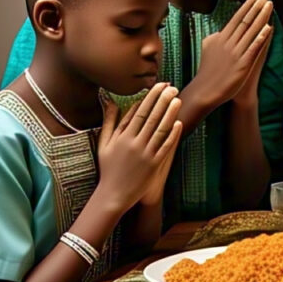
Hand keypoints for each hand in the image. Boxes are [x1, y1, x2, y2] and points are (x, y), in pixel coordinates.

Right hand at [97, 83, 181, 212]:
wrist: (113, 195)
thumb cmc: (108, 168)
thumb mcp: (104, 144)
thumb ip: (109, 123)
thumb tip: (110, 102)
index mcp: (122, 137)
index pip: (138, 112)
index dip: (150, 98)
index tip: (158, 86)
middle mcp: (134, 144)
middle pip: (151, 117)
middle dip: (162, 100)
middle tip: (172, 87)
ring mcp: (145, 154)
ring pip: (160, 129)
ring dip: (170, 113)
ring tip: (177, 99)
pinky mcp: (154, 164)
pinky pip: (165, 146)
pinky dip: (172, 134)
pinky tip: (178, 123)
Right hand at [193, 0, 273, 106]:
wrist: (205, 91)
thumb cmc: (208, 71)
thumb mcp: (207, 49)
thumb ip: (214, 39)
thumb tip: (218, 32)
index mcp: (220, 38)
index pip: (236, 18)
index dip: (247, 6)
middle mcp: (228, 43)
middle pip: (244, 21)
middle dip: (255, 7)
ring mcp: (235, 53)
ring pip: (250, 31)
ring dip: (260, 17)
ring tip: (269, 5)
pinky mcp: (242, 64)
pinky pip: (253, 48)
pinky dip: (260, 37)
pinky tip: (268, 28)